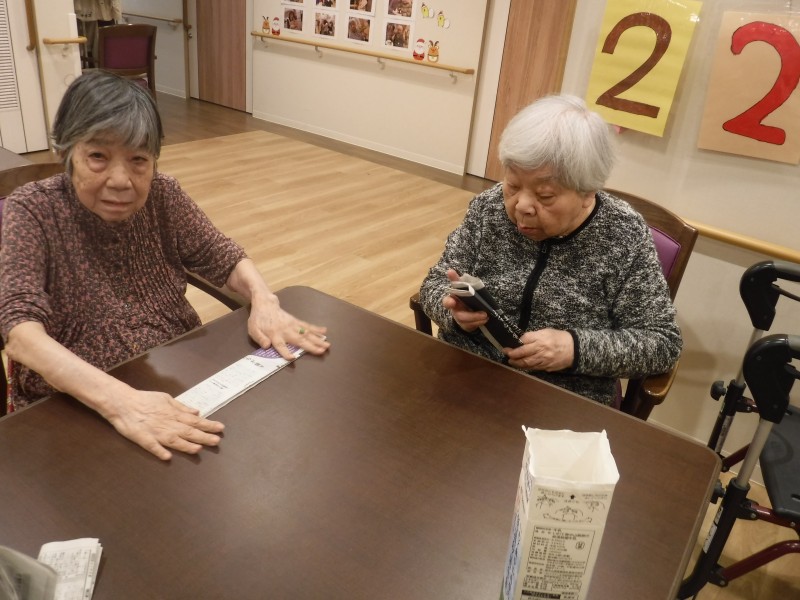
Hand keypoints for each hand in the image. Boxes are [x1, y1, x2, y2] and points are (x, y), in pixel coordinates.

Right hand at [104, 390, 224, 460]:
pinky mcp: (142, 438)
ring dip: (186, 445)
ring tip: (198, 449)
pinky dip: (159, 451)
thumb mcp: (166, 398)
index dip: (208, 425)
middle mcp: (167, 423)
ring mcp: (155, 432)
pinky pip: (151, 446)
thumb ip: (182, 407)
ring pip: (173, 440)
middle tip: (217, 441)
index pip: (194, 421)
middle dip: (203, 436)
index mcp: (174, 414)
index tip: (220, 428)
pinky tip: (167, 457)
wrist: (122, 402)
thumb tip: (197, 412)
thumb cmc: (145, 400)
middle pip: (188, 431)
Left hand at [247, 295, 329, 359]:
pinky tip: (324, 331)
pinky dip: (316, 329)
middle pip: (299, 340)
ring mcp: (293, 325)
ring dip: (317, 339)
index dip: (286, 352)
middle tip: (323, 350)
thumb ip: (260, 338)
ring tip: (327, 344)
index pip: (280, 345)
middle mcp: (285, 330)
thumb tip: (267, 346)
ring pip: (307, 333)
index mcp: (274, 334)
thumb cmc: (258, 319)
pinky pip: (307, 325)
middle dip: (311, 346)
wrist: (265, 304)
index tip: (292, 358)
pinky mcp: (296, 321)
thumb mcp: (253, 329)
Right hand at [442, 268, 487, 331]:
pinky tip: (485, 319)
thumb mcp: (462, 287)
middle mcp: (455, 311)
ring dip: (477, 319)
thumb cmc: (465, 296)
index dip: (449, 303)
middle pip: (460, 316)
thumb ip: (457, 281)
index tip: (453, 302)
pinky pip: (471, 327)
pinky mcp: (466, 325)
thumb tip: (450, 270)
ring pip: (467, 323)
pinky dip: (479, 323)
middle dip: (472, 316)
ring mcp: (460, 320)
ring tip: (486, 316)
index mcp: (453, 301)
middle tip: (484, 314)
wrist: (468, 307)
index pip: (447, 302)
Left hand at [504, 328, 573, 371]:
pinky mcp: (546, 367)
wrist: (574, 349)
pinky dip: (526, 367)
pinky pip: (533, 368)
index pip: (524, 340)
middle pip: (523, 353)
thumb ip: (533, 336)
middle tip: (506, 353)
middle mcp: (541, 349)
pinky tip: (521, 365)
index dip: (515, 343)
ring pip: (527, 363)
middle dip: (512, 354)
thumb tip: (521, 341)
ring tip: (511, 361)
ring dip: (516, 363)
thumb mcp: (546, 332)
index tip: (508, 345)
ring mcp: (544, 359)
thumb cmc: (559, 338)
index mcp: (541, 338)